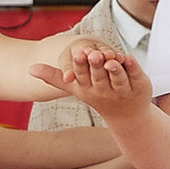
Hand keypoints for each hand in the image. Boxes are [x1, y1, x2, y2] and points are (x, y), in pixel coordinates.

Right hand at [34, 39, 149, 117]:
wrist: (126, 116)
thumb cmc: (97, 95)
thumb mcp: (75, 87)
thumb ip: (54, 77)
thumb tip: (30, 69)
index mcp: (88, 89)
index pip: (82, 77)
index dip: (80, 66)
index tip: (77, 54)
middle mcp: (105, 92)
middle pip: (99, 77)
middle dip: (96, 65)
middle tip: (92, 53)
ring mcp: (123, 91)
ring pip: (118, 79)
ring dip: (114, 69)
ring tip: (110, 58)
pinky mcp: (139, 86)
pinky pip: (135, 75)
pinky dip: (133, 67)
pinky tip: (128, 57)